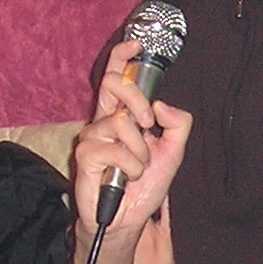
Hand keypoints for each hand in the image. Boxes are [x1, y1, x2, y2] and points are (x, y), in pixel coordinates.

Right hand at [72, 38, 192, 236]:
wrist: (130, 219)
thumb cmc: (145, 185)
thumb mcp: (173, 152)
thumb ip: (177, 125)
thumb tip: (160, 104)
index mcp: (121, 115)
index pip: (115, 77)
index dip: (122, 57)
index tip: (135, 44)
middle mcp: (103, 121)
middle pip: (113, 84)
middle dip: (137, 100)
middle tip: (148, 123)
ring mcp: (92, 137)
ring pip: (121, 123)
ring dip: (139, 151)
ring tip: (136, 169)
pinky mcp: (85, 155)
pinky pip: (114, 148)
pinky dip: (130, 165)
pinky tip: (125, 178)